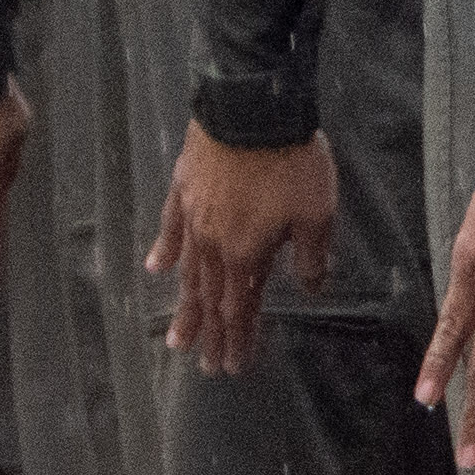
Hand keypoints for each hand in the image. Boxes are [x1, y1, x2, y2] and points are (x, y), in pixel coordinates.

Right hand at [156, 126, 341, 375]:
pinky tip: (157, 267)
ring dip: (184, 306)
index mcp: (245, 254)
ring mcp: (193, 216)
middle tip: (203, 367)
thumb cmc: (290, 161)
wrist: (252, 107)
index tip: (233, 367)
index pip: (239, 308)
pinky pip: (170, 226)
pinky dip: (163, 250)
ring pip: (186, 271)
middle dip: (210, 334)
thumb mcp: (317, 213)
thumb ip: (312, 256)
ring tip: (175, 338)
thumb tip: (311, 290)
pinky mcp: (184, 187)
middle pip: (209, 298)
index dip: (237, 338)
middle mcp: (213, 243)